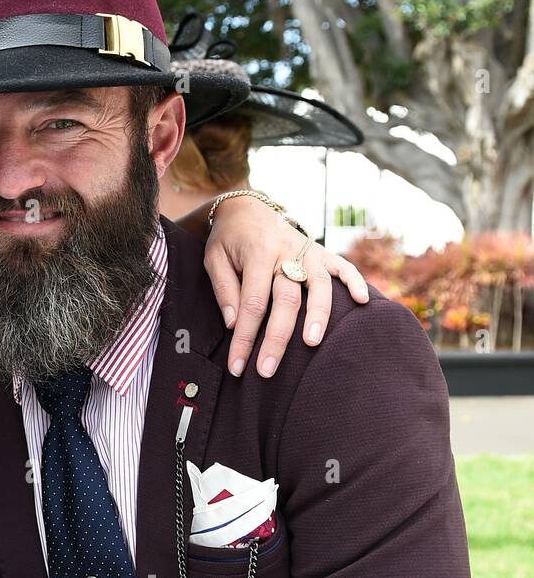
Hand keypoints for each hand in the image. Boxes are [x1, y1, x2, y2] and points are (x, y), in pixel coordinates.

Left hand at [203, 195, 369, 377]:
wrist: (246, 207)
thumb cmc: (228, 239)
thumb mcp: (213, 259)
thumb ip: (224, 289)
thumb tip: (234, 324)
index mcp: (256, 254)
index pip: (252, 303)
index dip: (245, 337)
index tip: (238, 365)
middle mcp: (286, 252)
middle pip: (286, 300)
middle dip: (277, 338)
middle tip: (267, 370)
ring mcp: (308, 251)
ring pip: (318, 286)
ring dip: (318, 315)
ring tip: (313, 344)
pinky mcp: (322, 252)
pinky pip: (343, 266)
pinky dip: (355, 281)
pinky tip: (363, 301)